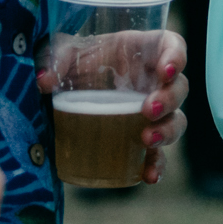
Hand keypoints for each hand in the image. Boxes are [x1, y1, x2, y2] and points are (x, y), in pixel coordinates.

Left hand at [38, 29, 191, 184]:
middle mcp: (153, 82)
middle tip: (149, 109)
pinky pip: (157, 155)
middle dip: (169, 99)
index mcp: (142, 52)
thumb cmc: (75, 63)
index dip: (176, 56)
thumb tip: (44, 81)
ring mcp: (151, 112)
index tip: (166, 70)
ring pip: (176, 121)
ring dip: (168, 131)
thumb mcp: (65, 54)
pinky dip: (157, 166)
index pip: (172, 47)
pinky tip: (149, 176)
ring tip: (147, 139)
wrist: (66, 91)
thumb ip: (56, 59)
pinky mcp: (141, 139)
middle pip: (178, 88)